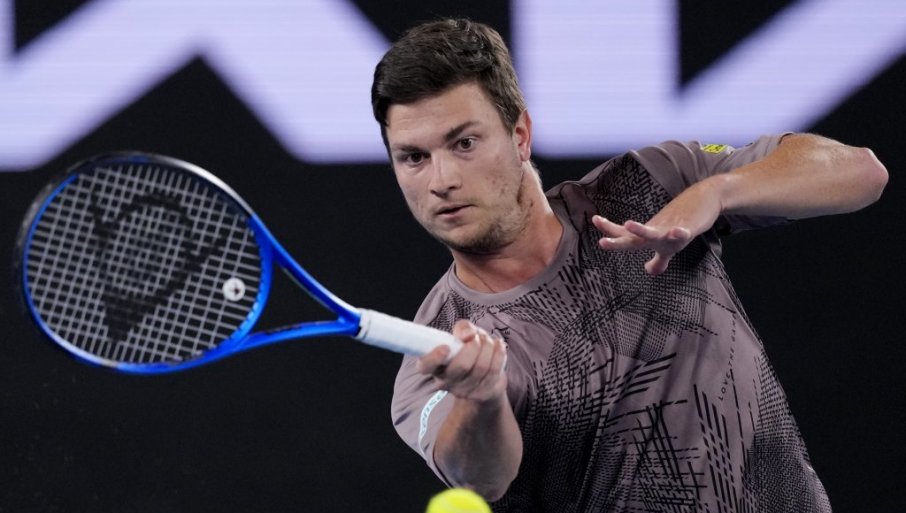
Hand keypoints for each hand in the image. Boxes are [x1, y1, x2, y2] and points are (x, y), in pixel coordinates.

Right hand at [416, 320, 507, 402]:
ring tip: (489, 340)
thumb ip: (463, 328)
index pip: (425, 366)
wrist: (485, 373)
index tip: (445, 347)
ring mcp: (464, 391)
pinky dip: (499, 354)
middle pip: (461, 366)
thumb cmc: (468, 349)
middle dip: (474, 346)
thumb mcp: (463, 334)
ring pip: (481, 367)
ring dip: (488, 347)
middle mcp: (445, 382)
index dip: (433, 358)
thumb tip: (468, 334)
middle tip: (477, 337)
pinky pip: (494, 372)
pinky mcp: (482, 394)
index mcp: (434, 365)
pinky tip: (499, 346)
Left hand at [592, 178, 722, 274]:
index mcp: (649, 236)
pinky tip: (677, 233)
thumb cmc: (683, 224)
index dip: (611, 231)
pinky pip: (683, 232)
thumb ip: (658, 260)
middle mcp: (656, 232)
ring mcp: (671, 229)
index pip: (626, 236)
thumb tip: (649, 272)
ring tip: (629, 224)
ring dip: (642, 229)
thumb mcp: (668, 247)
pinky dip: (680, 233)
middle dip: (619, 239)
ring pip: (655, 232)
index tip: (595, 219)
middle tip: (602, 241)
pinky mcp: (688, 228)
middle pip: (634, 237)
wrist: (704, 200)